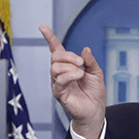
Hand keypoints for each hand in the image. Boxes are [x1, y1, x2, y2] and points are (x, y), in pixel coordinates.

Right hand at [40, 24, 104, 138]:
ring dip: (70, 66)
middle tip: (81, 63)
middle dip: (69, 56)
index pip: (55, 49)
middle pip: (55, 57)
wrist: (95, 111)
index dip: (49, 38)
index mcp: (68, 66)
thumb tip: (85, 49)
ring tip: (81, 73)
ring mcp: (57, 83)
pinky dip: (69, 75)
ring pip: (55, 67)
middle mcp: (60, 73)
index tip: (42, 27)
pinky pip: (59, 80)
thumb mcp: (96, 73)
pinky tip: (79, 76)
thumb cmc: (94, 93)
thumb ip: (90, 61)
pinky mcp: (59, 93)